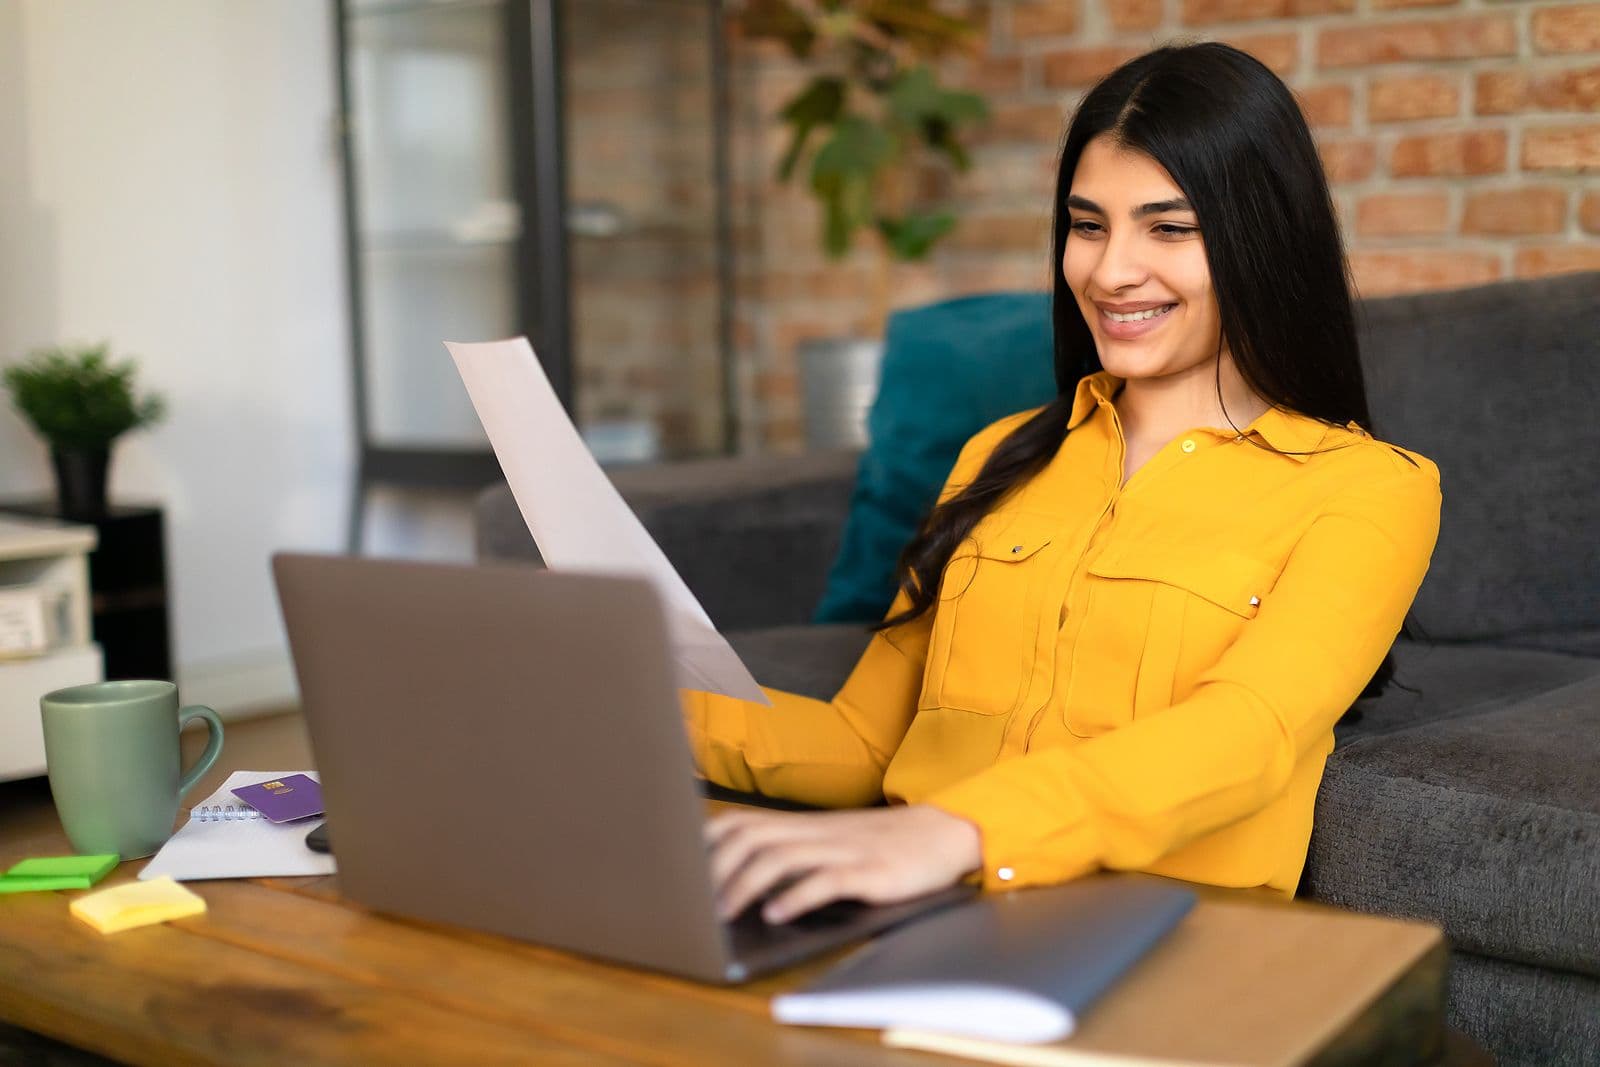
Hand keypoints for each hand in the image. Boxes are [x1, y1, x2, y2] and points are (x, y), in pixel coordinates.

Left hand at [705, 804, 982, 923]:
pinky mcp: (869, 872)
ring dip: (746, 885)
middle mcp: (817, 833)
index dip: (708, 840)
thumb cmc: (883, 844)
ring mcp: (843, 850)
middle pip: (752, 838)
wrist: (944, 834)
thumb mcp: (833, 840)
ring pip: (780, 858)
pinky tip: (777, 915)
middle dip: (717, 869)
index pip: (743, 821)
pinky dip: (796, 898)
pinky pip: (826, 881)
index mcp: (805, 826)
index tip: (683, 866)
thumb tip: (746, 873)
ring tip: (726, 913)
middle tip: (698, 904)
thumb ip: (795, 850)